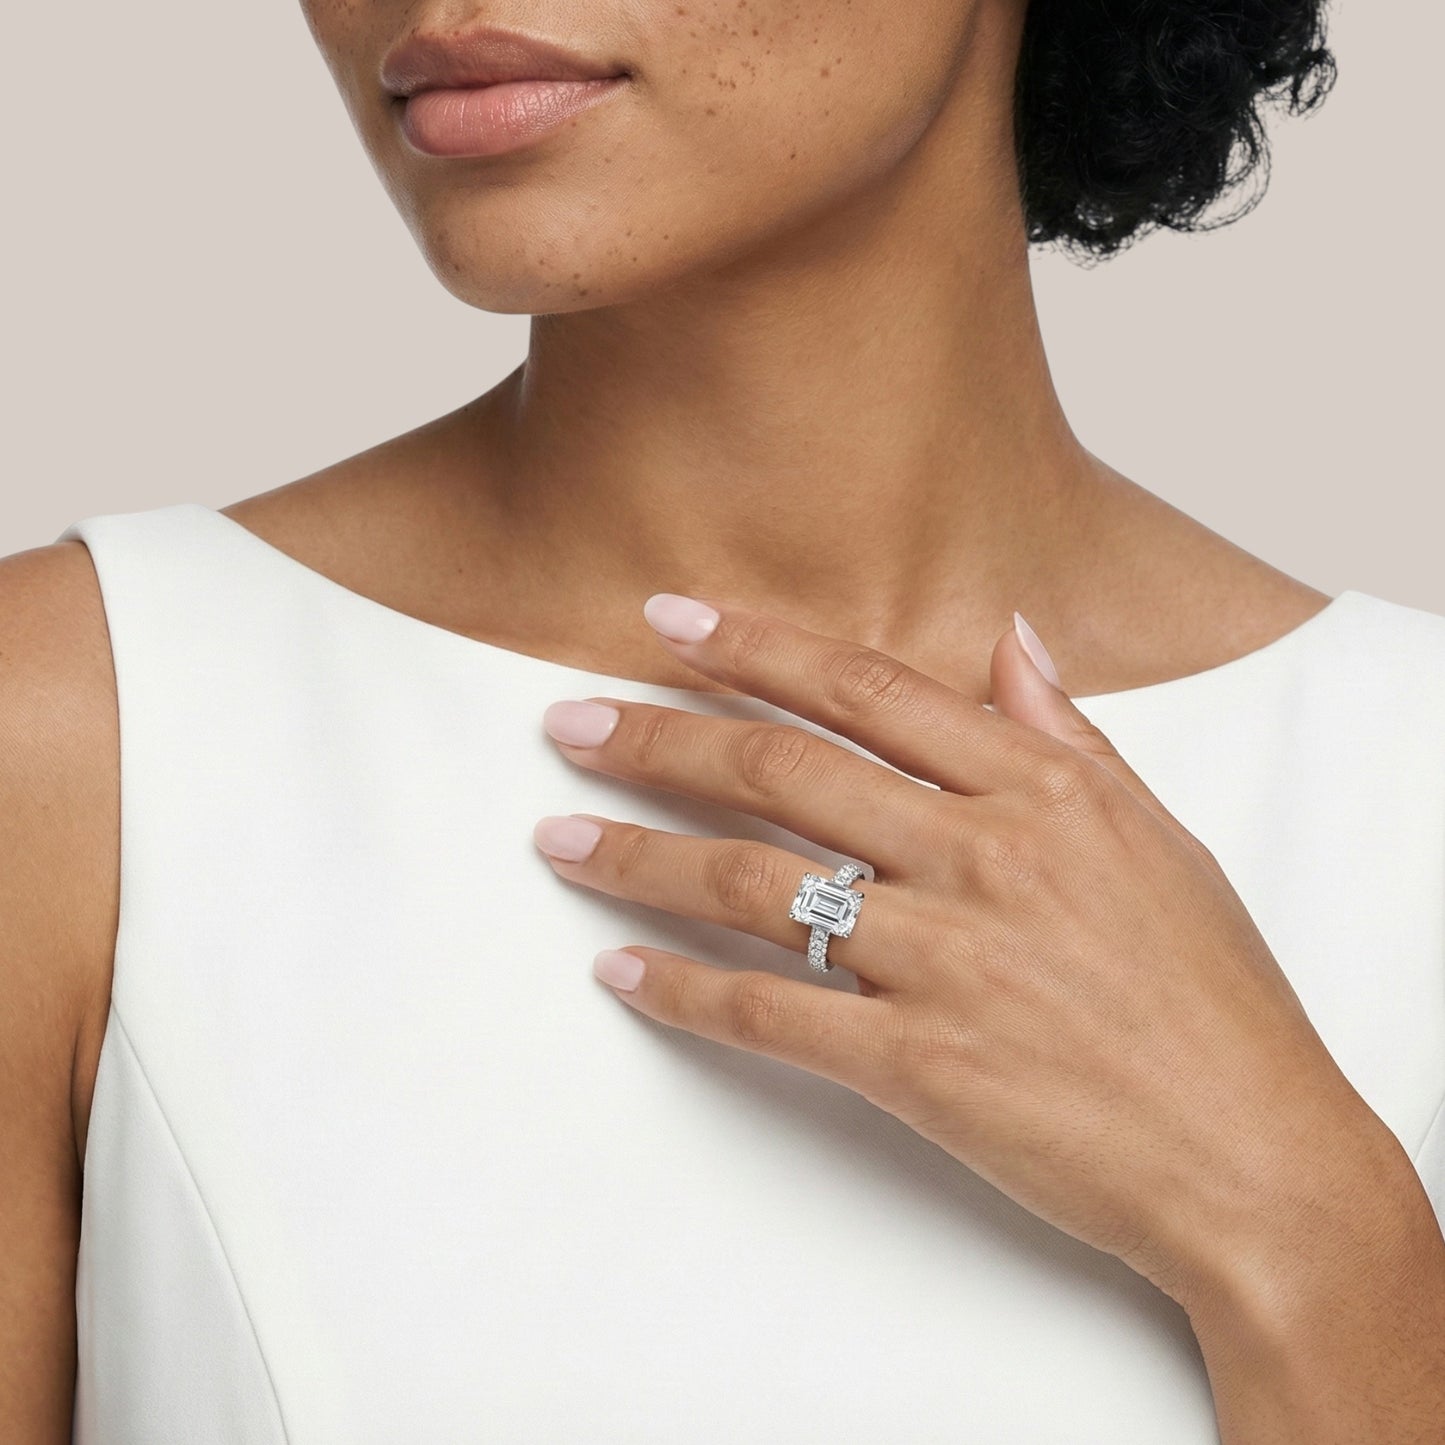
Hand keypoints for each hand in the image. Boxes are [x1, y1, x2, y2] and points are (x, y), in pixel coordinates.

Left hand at [532, 593, 1387, 1311]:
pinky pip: (769, 1014)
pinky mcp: (917, 1062)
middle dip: (658, 739)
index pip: (866, 689)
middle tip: (566, 723)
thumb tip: (1013, 639)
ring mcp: (944, 959)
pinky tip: (618, 969)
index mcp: (1040, 790)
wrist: (1255, 1156)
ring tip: (557, 836)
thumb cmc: (1212, 997)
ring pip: (752, 884)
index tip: (667, 620)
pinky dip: (682, 989)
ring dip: (639, 855)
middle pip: (782, 771)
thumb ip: (1067, 733)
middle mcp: (981, 857)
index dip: (755, 647)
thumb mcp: (1156, 837)